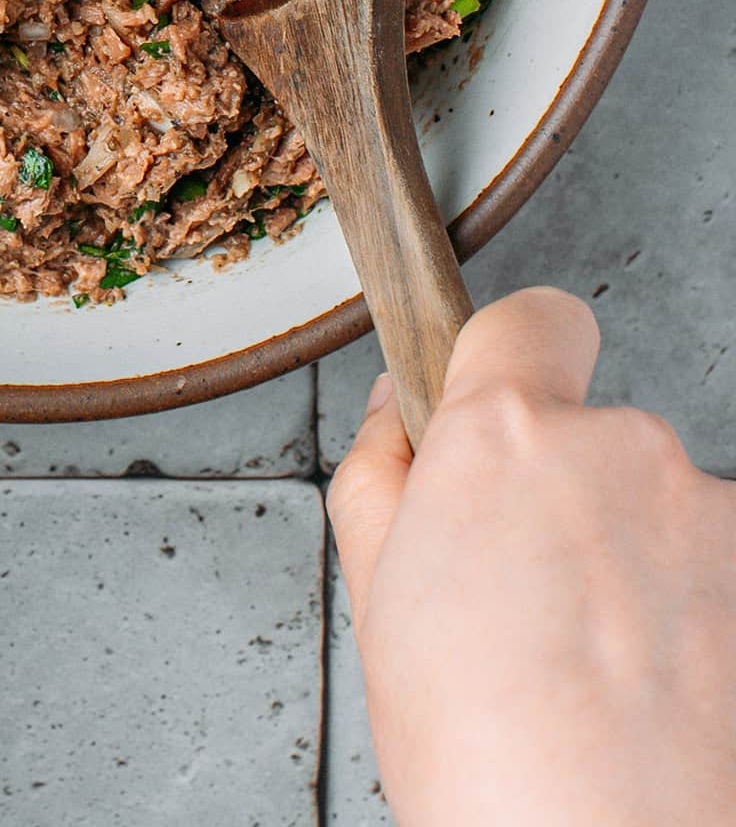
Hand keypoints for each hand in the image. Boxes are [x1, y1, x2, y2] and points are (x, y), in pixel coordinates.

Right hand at [328, 287, 735, 826]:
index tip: (497, 414)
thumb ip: (383, 476)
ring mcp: (709, 515)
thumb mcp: (377, 605)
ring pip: (660, 512)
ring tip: (591, 674)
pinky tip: (652, 697)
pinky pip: (715, 571)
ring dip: (635, 565)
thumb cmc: (489, 761)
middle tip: (523, 604)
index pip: (531, 318)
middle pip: (593, 434)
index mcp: (507, 436)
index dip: (511, 359)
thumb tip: (402, 415)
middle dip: (565, 497)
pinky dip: (693, 620)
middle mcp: (621, 448)